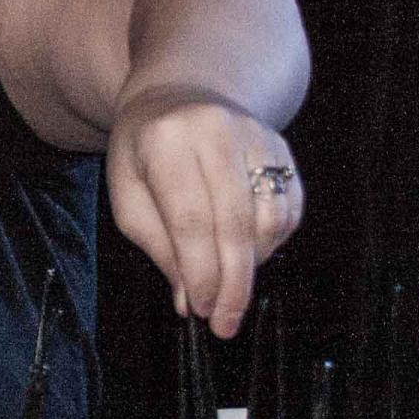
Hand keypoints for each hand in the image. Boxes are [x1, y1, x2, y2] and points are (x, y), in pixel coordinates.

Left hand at [105, 85, 303, 338]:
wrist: (179, 95)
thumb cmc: (145, 153)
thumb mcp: (129, 197)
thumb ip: (159, 247)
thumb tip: (190, 300)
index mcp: (168, 141)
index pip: (191, 220)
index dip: (200, 273)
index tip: (200, 310)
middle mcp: (217, 131)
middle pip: (236, 224)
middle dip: (232, 283)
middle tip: (225, 322)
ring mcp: (256, 135)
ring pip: (270, 218)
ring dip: (254, 266)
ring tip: (231, 286)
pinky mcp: (281, 146)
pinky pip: (289, 208)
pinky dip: (273, 243)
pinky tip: (250, 256)